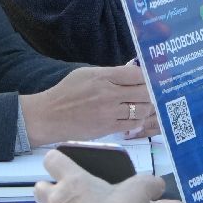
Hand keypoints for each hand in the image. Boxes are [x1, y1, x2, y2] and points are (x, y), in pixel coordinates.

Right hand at [23, 62, 156, 144]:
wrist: (49, 116)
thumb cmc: (66, 92)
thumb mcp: (85, 74)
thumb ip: (109, 73)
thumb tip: (132, 73)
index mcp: (102, 76)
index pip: (136, 74)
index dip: (147, 76)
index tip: (152, 77)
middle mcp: (109, 94)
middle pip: (144, 92)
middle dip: (151, 92)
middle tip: (152, 92)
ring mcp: (110, 112)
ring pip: (142, 109)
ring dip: (146, 107)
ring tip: (143, 105)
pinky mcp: (108, 128)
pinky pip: (133, 124)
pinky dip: (137, 120)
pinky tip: (134, 117)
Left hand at [34, 150, 165, 202]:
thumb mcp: (141, 190)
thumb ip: (148, 182)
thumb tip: (157, 185)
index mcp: (73, 180)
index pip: (51, 160)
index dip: (57, 162)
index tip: (65, 168)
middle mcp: (56, 200)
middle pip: (39, 188)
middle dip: (50, 191)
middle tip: (70, 198)